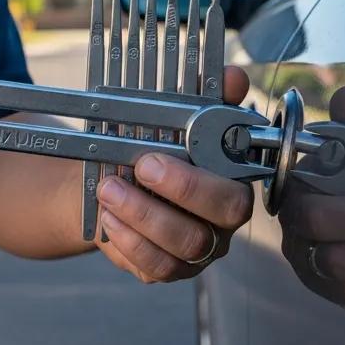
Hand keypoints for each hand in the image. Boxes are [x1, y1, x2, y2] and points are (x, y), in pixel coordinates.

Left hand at [94, 66, 253, 282]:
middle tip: (140, 167)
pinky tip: (109, 217)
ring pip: (186, 246)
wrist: (107, 182)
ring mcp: (197, 251)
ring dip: (143, 215)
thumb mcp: (171, 115)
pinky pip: (156, 267)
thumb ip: (205, 96)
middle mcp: (221, 221)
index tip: (165, 151)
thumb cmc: (148, 147)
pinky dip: (130, 242)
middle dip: (181, 191)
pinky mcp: (167, 268)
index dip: (204, 176)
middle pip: (223, 218)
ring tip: (110, 190)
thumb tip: (235, 76)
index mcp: (230, 182)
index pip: (237, 187)